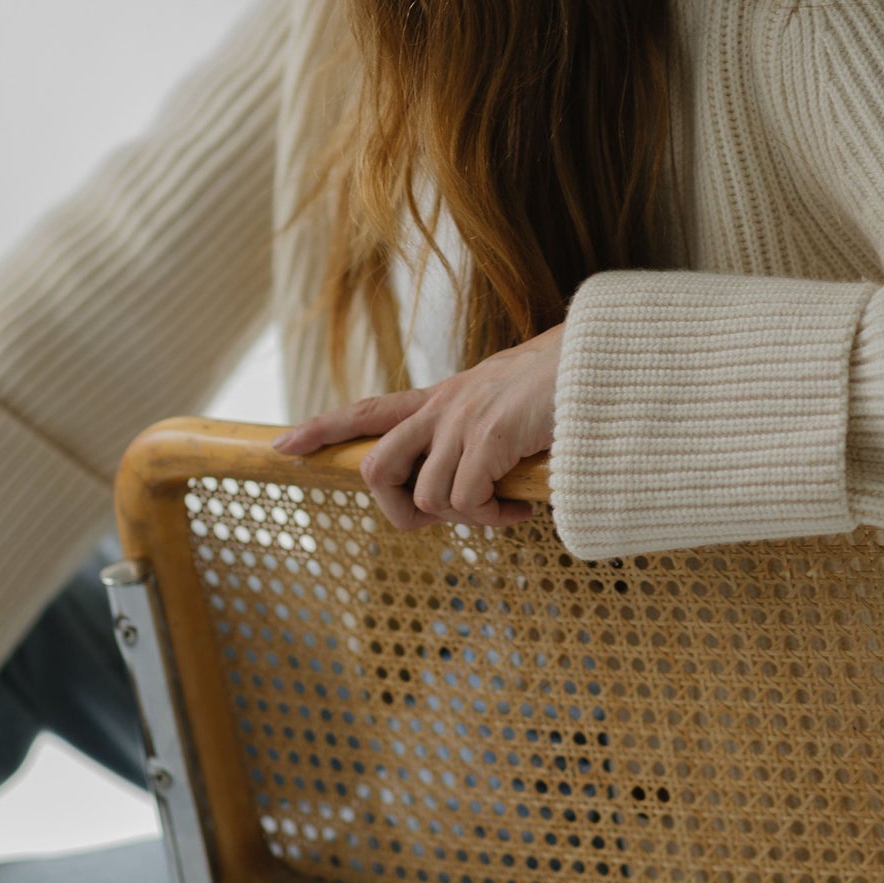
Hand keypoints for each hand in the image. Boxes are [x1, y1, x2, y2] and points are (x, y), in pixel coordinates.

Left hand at [272, 322, 562, 531]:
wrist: (600, 364)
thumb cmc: (563, 391)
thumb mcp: (506, 410)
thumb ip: (479, 438)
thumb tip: (472, 491)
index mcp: (445, 398)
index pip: (367, 410)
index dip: (322, 430)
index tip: (283, 447)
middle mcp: (444, 407)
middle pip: (376, 469)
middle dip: (400, 509)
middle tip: (445, 516)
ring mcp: (463, 421)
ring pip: (426, 498)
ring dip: (464, 518)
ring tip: (503, 506)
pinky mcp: (488, 438)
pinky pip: (467, 503)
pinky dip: (492, 518)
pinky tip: (520, 507)